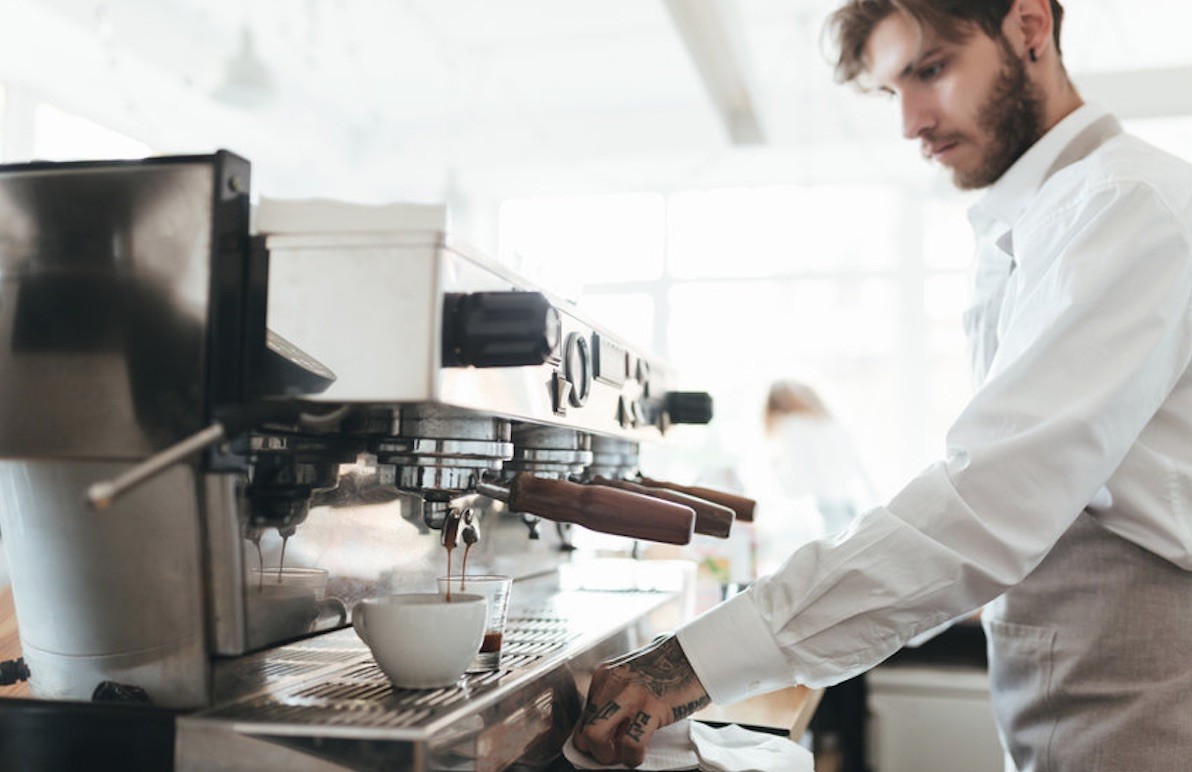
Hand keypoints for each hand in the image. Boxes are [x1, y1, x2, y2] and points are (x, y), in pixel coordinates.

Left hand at [571, 634, 710, 767]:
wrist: (694, 656)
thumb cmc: (667, 671)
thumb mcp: (631, 678)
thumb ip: (616, 698)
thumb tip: (607, 731)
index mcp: (605, 676)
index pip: (583, 715)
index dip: (591, 736)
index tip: (604, 744)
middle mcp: (612, 683)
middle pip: (583, 728)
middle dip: (593, 750)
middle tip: (610, 754)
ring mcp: (630, 694)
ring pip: (595, 735)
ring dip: (606, 755)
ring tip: (622, 755)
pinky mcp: (651, 706)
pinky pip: (630, 742)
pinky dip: (632, 757)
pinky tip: (639, 755)